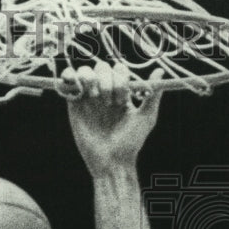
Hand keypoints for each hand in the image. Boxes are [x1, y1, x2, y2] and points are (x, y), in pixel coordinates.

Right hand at [61, 62, 163, 177]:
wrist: (111, 161)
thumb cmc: (130, 142)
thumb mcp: (146, 117)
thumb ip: (153, 94)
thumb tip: (160, 72)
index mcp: (121, 93)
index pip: (119, 69)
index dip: (120, 77)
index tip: (122, 99)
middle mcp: (104, 92)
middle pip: (101, 67)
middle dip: (106, 80)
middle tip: (108, 102)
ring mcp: (88, 97)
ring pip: (85, 70)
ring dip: (90, 78)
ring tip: (93, 96)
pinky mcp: (73, 104)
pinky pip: (68, 80)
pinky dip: (70, 75)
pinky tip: (78, 87)